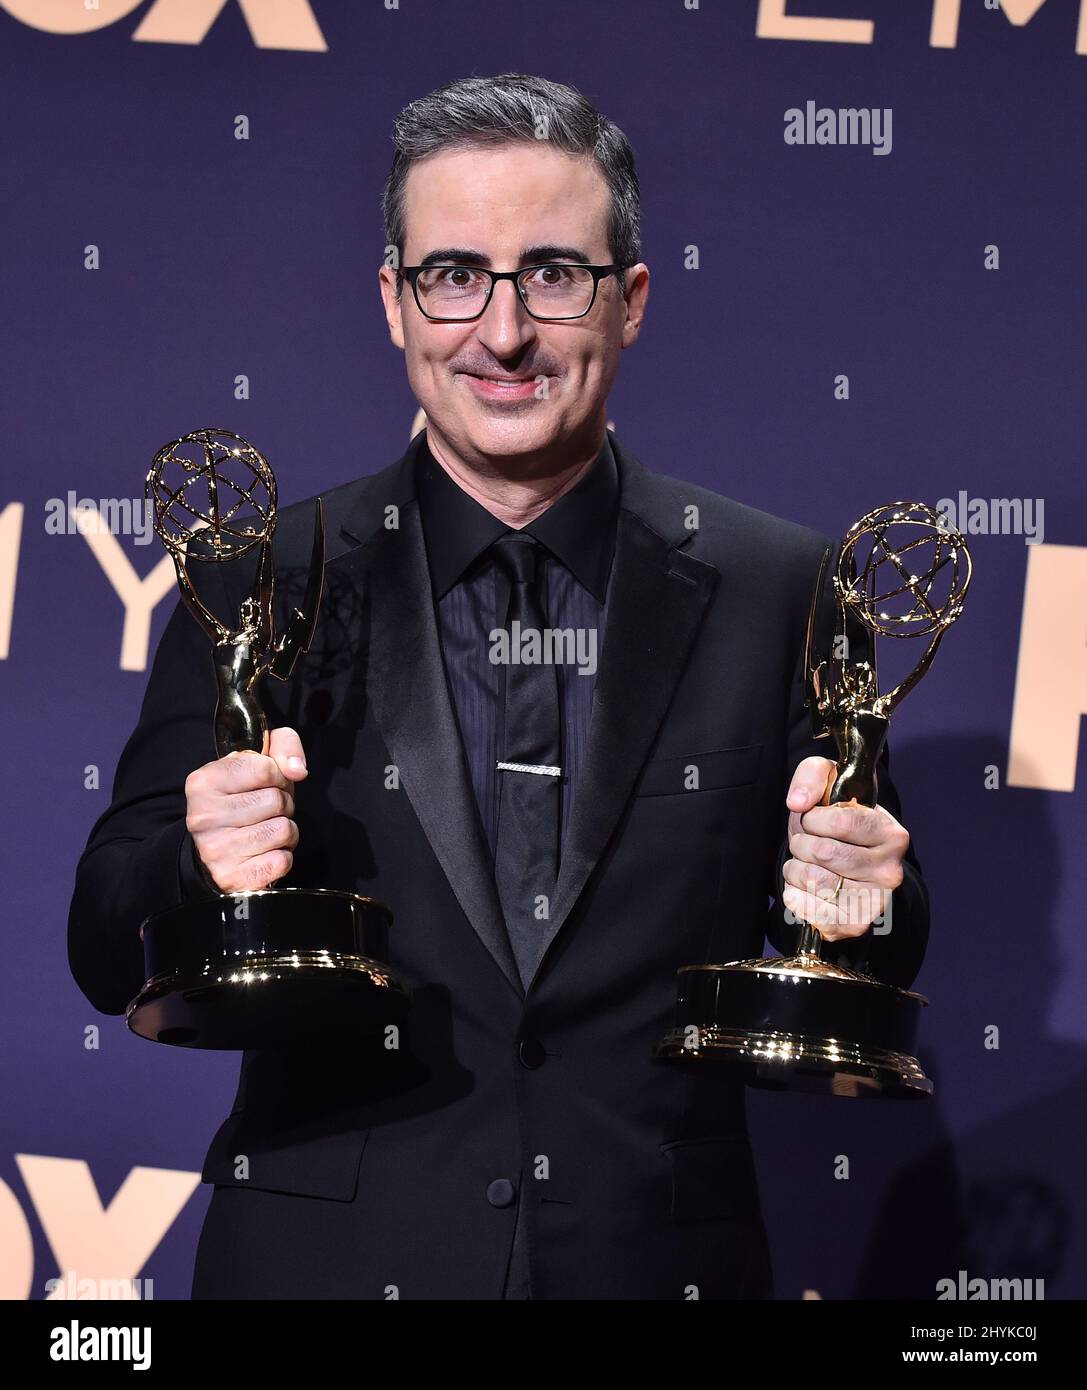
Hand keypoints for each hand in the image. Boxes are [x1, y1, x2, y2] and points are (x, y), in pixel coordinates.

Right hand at [184, 727, 307, 893]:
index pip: (265, 769)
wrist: (214, 850)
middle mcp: (203, 816)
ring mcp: (215, 849)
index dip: (278, 775)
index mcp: (204, 782)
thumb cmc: (241, 799)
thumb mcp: (256, 759)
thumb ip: (283, 745)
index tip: (269, 782)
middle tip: (267, 810)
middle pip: (276, 800)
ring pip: (283, 830)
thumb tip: (298, 770)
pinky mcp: (232, 877)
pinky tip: (264, 852)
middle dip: (283, 803)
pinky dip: (282, 856)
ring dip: (285, 830)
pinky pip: (282, 860)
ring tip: (266, 829)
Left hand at [780, 755, 909, 942]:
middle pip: (824, 852)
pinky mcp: (855, 924)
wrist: (848, 862)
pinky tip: (803, 887)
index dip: (813, 818)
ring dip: (795, 869)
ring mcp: (875, 901)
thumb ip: (812, 777)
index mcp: (891, 834)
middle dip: (801, 844)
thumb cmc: (837, 819)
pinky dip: (795, 896)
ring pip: (814, 880)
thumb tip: (798, 803)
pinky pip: (811, 911)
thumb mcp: (830, 782)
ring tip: (804, 863)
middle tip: (806, 843)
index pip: (840, 821)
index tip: (812, 818)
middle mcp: (890, 871)